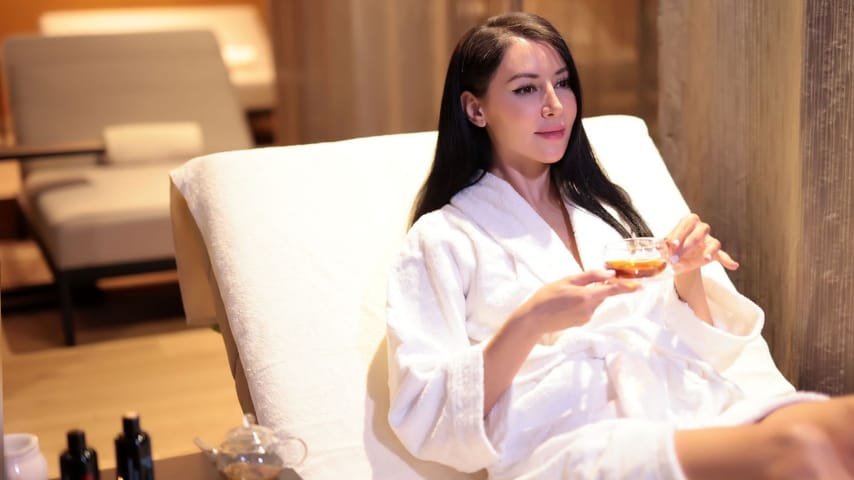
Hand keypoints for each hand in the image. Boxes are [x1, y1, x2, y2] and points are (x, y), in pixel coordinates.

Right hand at [517, 269, 638, 335]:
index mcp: (587, 296)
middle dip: (597, 287)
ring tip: (567, 294)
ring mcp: (586, 317)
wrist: (534, 319)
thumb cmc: (547, 297)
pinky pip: (588, 309)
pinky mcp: (581, 323)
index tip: (640, 286)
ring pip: (594, 302)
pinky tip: (566, 303)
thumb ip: (590, 276)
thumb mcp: (567, 280)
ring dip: (588, 295)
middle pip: (602, 295)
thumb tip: (609, 274)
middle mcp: (590, 309)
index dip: (627, 287)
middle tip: (578, 282)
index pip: (613, 290)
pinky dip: (582, 303)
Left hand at [665, 214, 738, 274]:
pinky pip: (722, 255)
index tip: (672, 244)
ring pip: (714, 241)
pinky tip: (733, 266)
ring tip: (706, 259)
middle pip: (701, 230)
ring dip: (709, 250)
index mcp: (688, 222)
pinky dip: (728, 260)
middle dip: (690, 242)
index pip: (686, 223)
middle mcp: (701, 228)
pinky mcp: (715, 253)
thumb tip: (658, 246)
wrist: (677, 259)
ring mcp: (709, 240)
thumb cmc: (671, 248)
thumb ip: (664, 246)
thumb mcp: (666, 247)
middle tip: (680, 254)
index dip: (680, 233)